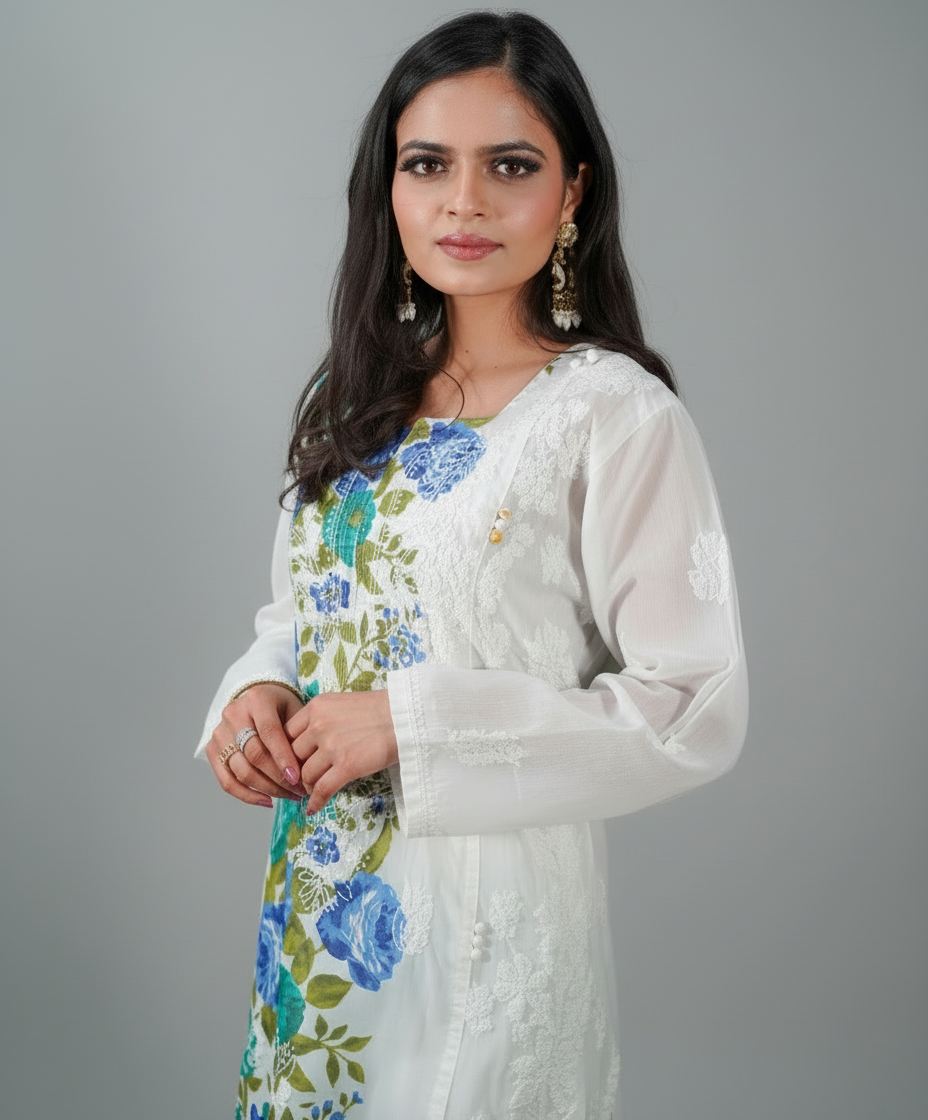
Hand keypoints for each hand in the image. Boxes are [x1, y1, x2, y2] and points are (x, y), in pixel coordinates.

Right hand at [206, 683, 306, 806]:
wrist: (256, 699)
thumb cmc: (281, 706)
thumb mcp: (294, 709)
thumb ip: (298, 734)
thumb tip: (308, 769)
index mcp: (257, 700)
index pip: (269, 732)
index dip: (283, 758)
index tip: (298, 778)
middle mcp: (234, 714)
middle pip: (254, 755)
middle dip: (278, 778)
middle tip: (299, 791)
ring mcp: (220, 733)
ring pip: (241, 771)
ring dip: (267, 789)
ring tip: (289, 796)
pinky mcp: (213, 750)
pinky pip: (227, 781)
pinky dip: (247, 795)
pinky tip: (268, 801)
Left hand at [287, 690, 398, 815]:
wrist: (406, 717)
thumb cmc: (379, 709)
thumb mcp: (341, 704)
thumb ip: (322, 719)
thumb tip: (309, 743)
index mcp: (316, 707)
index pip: (287, 734)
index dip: (287, 752)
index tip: (292, 762)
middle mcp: (319, 725)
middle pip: (293, 756)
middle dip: (295, 771)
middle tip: (301, 780)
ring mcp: (332, 746)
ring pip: (305, 775)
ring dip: (307, 787)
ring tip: (312, 792)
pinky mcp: (346, 766)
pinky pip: (322, 789)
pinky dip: (315, 802)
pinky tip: (313, 808)